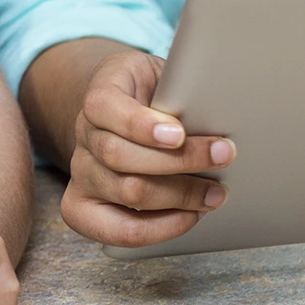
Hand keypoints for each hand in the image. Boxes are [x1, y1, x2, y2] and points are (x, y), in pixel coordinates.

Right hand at [61, 47, 233, 247]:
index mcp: (98, 97)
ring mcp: (82, 173)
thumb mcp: (164, 75)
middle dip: (178, 161)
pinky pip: (116, 230)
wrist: (126, 111)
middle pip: (117, 155)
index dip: (140, 125)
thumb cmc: (156, 95)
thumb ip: (181, 87)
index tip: (178, 133)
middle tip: (223, 156)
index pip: (103, 108)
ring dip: (179, 196)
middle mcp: (83, 135)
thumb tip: (219, 106)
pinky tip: (188, 216)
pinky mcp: (84, 207)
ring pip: (125, 191)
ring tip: (216, 193)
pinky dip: (159, 228)